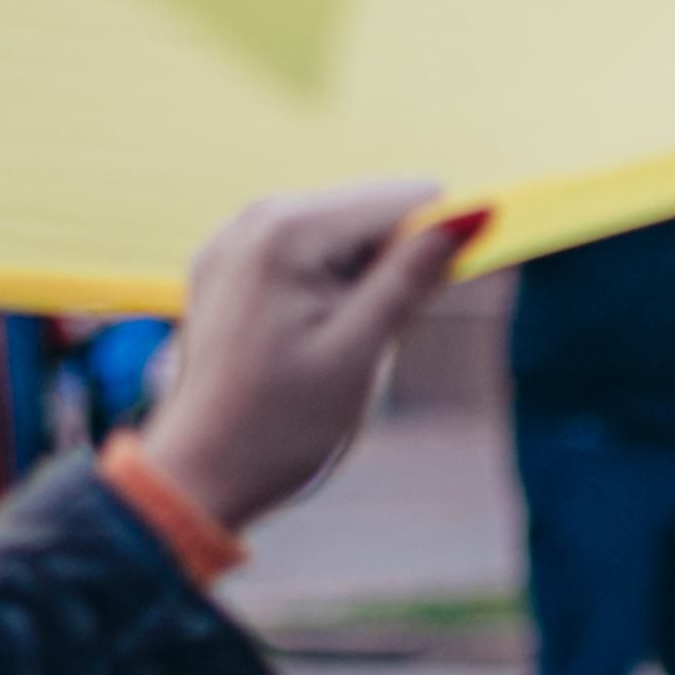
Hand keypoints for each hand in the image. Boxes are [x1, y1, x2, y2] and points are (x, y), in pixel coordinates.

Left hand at [134, 183, 482, 532]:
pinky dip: (325, 287)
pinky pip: (301, 254)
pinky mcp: (225, 266)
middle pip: (368, 211)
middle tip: (370, 340)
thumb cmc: (281, 425)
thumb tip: (474, 213)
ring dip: (361, 281)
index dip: (438, 247)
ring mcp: (233, 239)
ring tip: (336, 344)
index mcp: (287, 232)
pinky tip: (309, 338)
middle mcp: (254, 218)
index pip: (403, 199)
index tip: (430, 306)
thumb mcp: (360, 352)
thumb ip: (413, 277)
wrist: (200, 475)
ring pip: (338, 234)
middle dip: (393, 266)